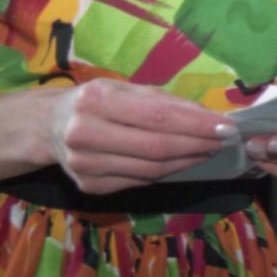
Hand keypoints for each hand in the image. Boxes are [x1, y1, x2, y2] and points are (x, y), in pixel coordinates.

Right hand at [46, 80, 238, 193]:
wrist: (50, 126)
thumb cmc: (96, 100)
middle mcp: (86, 133)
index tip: (226, 127)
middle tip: (224, 141)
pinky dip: (166, 172)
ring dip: (187, 161)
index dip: (196, 125)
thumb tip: (207, 117)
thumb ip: (163, 101)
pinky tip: (182, 162)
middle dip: (197, 145)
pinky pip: (139, 181)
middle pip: (156, 147)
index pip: (158, 118)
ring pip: (151, 169)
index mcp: (96, 100)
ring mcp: (85, 165)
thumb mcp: (124, 88)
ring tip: (208, 151)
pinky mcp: (89, 187)